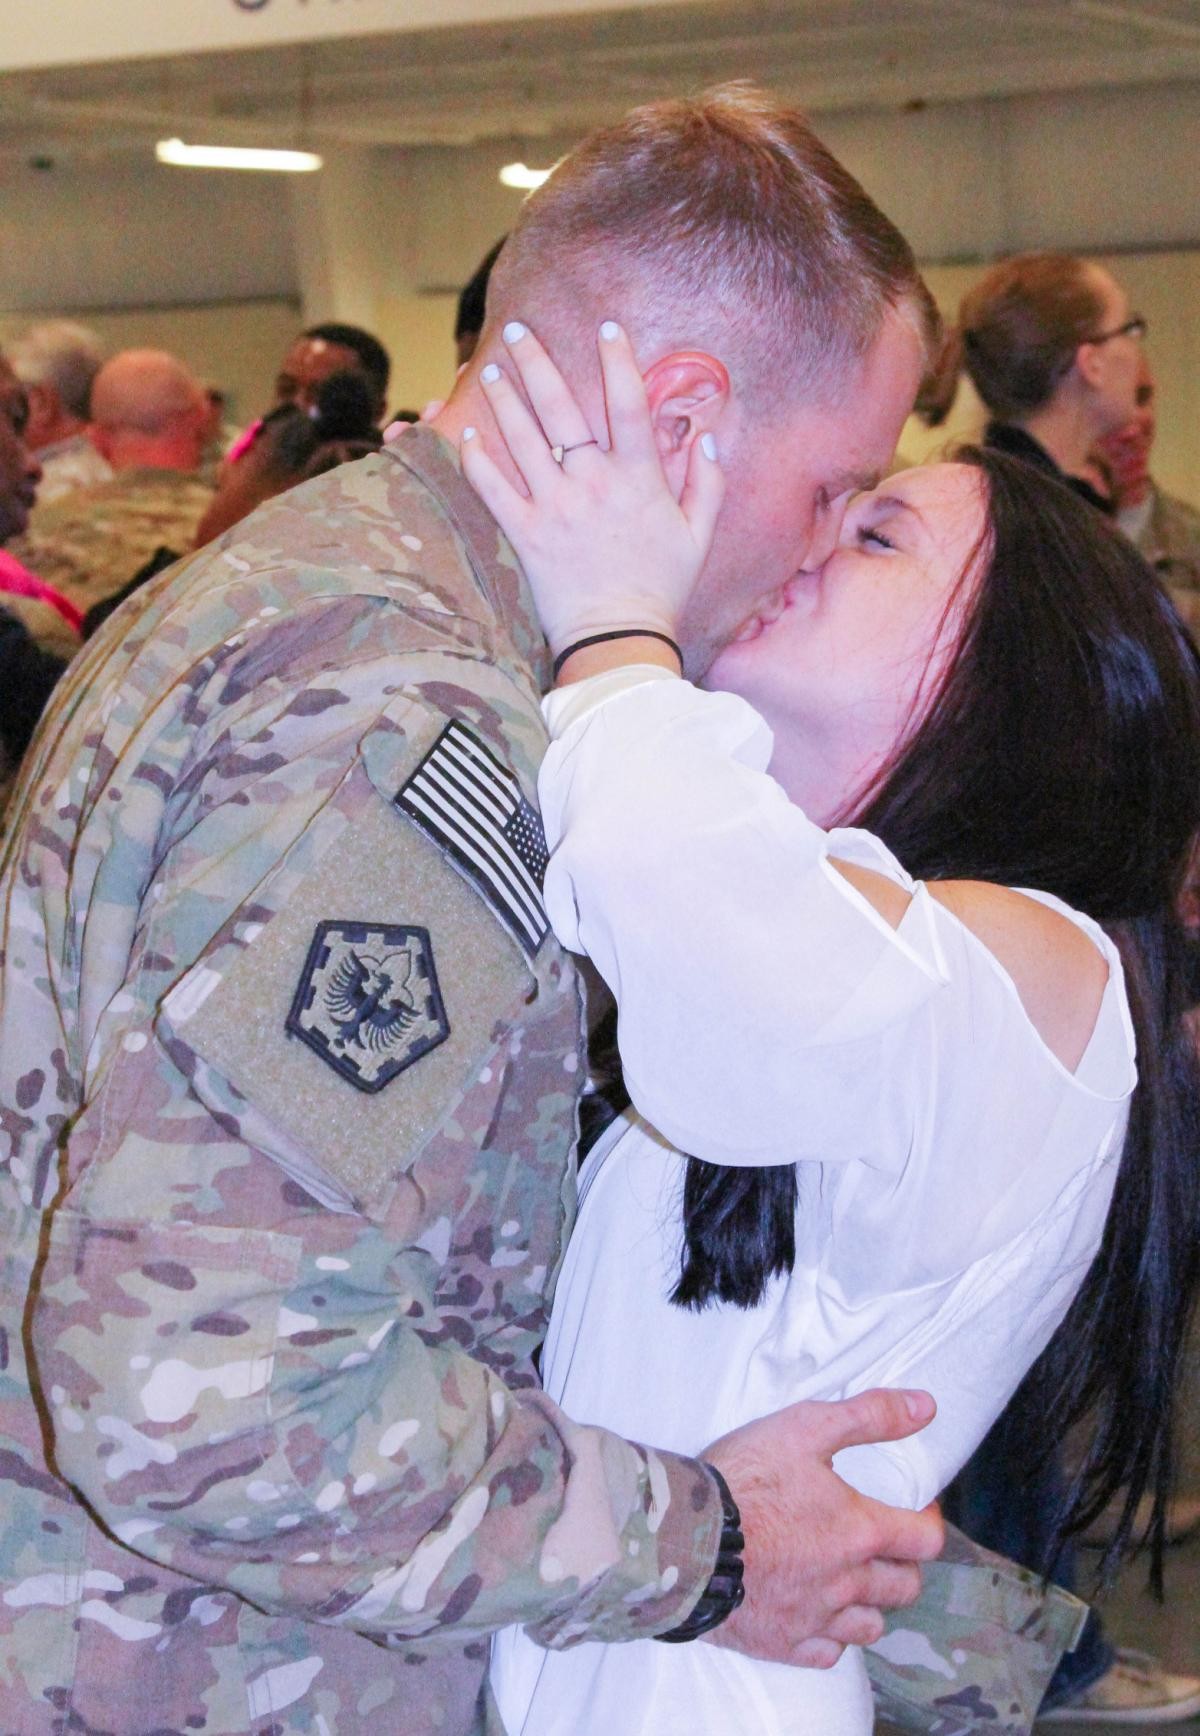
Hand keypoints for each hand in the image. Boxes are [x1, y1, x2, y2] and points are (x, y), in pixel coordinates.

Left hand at [461, 320, 723, 659]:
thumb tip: (707, 436)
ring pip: (522, 437)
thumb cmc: (661, 588)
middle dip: (536, 362)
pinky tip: (467, 433)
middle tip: (517, 330)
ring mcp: (555, 505)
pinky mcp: (526, 533)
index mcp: (638, 478)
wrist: (618, 638)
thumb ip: (708, 482)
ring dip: (502, 398)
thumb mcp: (699, 535)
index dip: (618, 359)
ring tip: (485, 369)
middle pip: (561, 407)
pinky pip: (493, 487)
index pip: (628, 403)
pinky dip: (477, 458)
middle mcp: (593, 482)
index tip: (606, 327)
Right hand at [703, 1387, 943, 1668]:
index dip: (928, 1520)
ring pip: (870, 1625)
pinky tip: (816, 1612)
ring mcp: (815, 1619)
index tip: (913, 1507)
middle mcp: (847, 1583)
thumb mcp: (806, 1427)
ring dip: (870, 1602)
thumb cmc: (744, 1479)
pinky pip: (828, 1653)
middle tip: (882, 1542)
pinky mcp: (781, 1643)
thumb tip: (925, 1406)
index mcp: (859, 1531)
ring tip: (850, 1578)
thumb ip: (870, 1416)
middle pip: (904, 1587)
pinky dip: (831, 1634)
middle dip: (903, 1563)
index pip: (926, 1540)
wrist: (682, 1537)